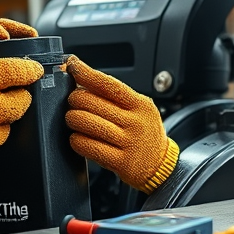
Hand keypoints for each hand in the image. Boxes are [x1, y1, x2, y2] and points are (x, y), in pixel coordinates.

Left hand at [64, 56, 178, 192]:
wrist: (161, 167)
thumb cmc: (145, 134)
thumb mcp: (140, 110)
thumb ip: (116, 97)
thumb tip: (83, 80)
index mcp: (140, 105)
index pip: (108, 84)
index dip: (86, 73)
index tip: (72, 66)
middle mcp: (136, 122)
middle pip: (91, 102)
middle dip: (74, 99)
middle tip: (72, 102)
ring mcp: (129, 143)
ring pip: (86, 123)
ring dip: (72, 119)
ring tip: (73, 119)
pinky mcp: (121, 162)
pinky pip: (88, 146)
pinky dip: (76, 140)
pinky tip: (77, 138)